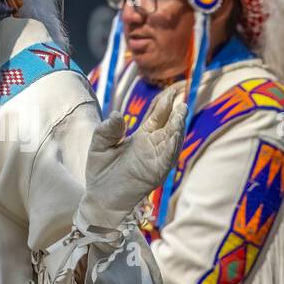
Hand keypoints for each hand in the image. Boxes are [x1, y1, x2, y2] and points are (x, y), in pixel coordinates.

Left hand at [76, 83, 187, 232]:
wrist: (100, 199)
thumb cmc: (101, 172)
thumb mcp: (99, 144)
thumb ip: (107, 129)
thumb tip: (118, 115)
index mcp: (143, 134)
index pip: (159, 112)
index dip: (168, 98)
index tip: (176, 84)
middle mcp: (154, 144)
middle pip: (170, 121)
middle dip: (177, 106)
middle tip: (183, 89)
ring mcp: (157, 158)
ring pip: (173, 138)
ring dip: (178, 124)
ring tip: (181, 110)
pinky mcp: (156, 172)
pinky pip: (167, 157)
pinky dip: (172, 145)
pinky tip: (174, 133)